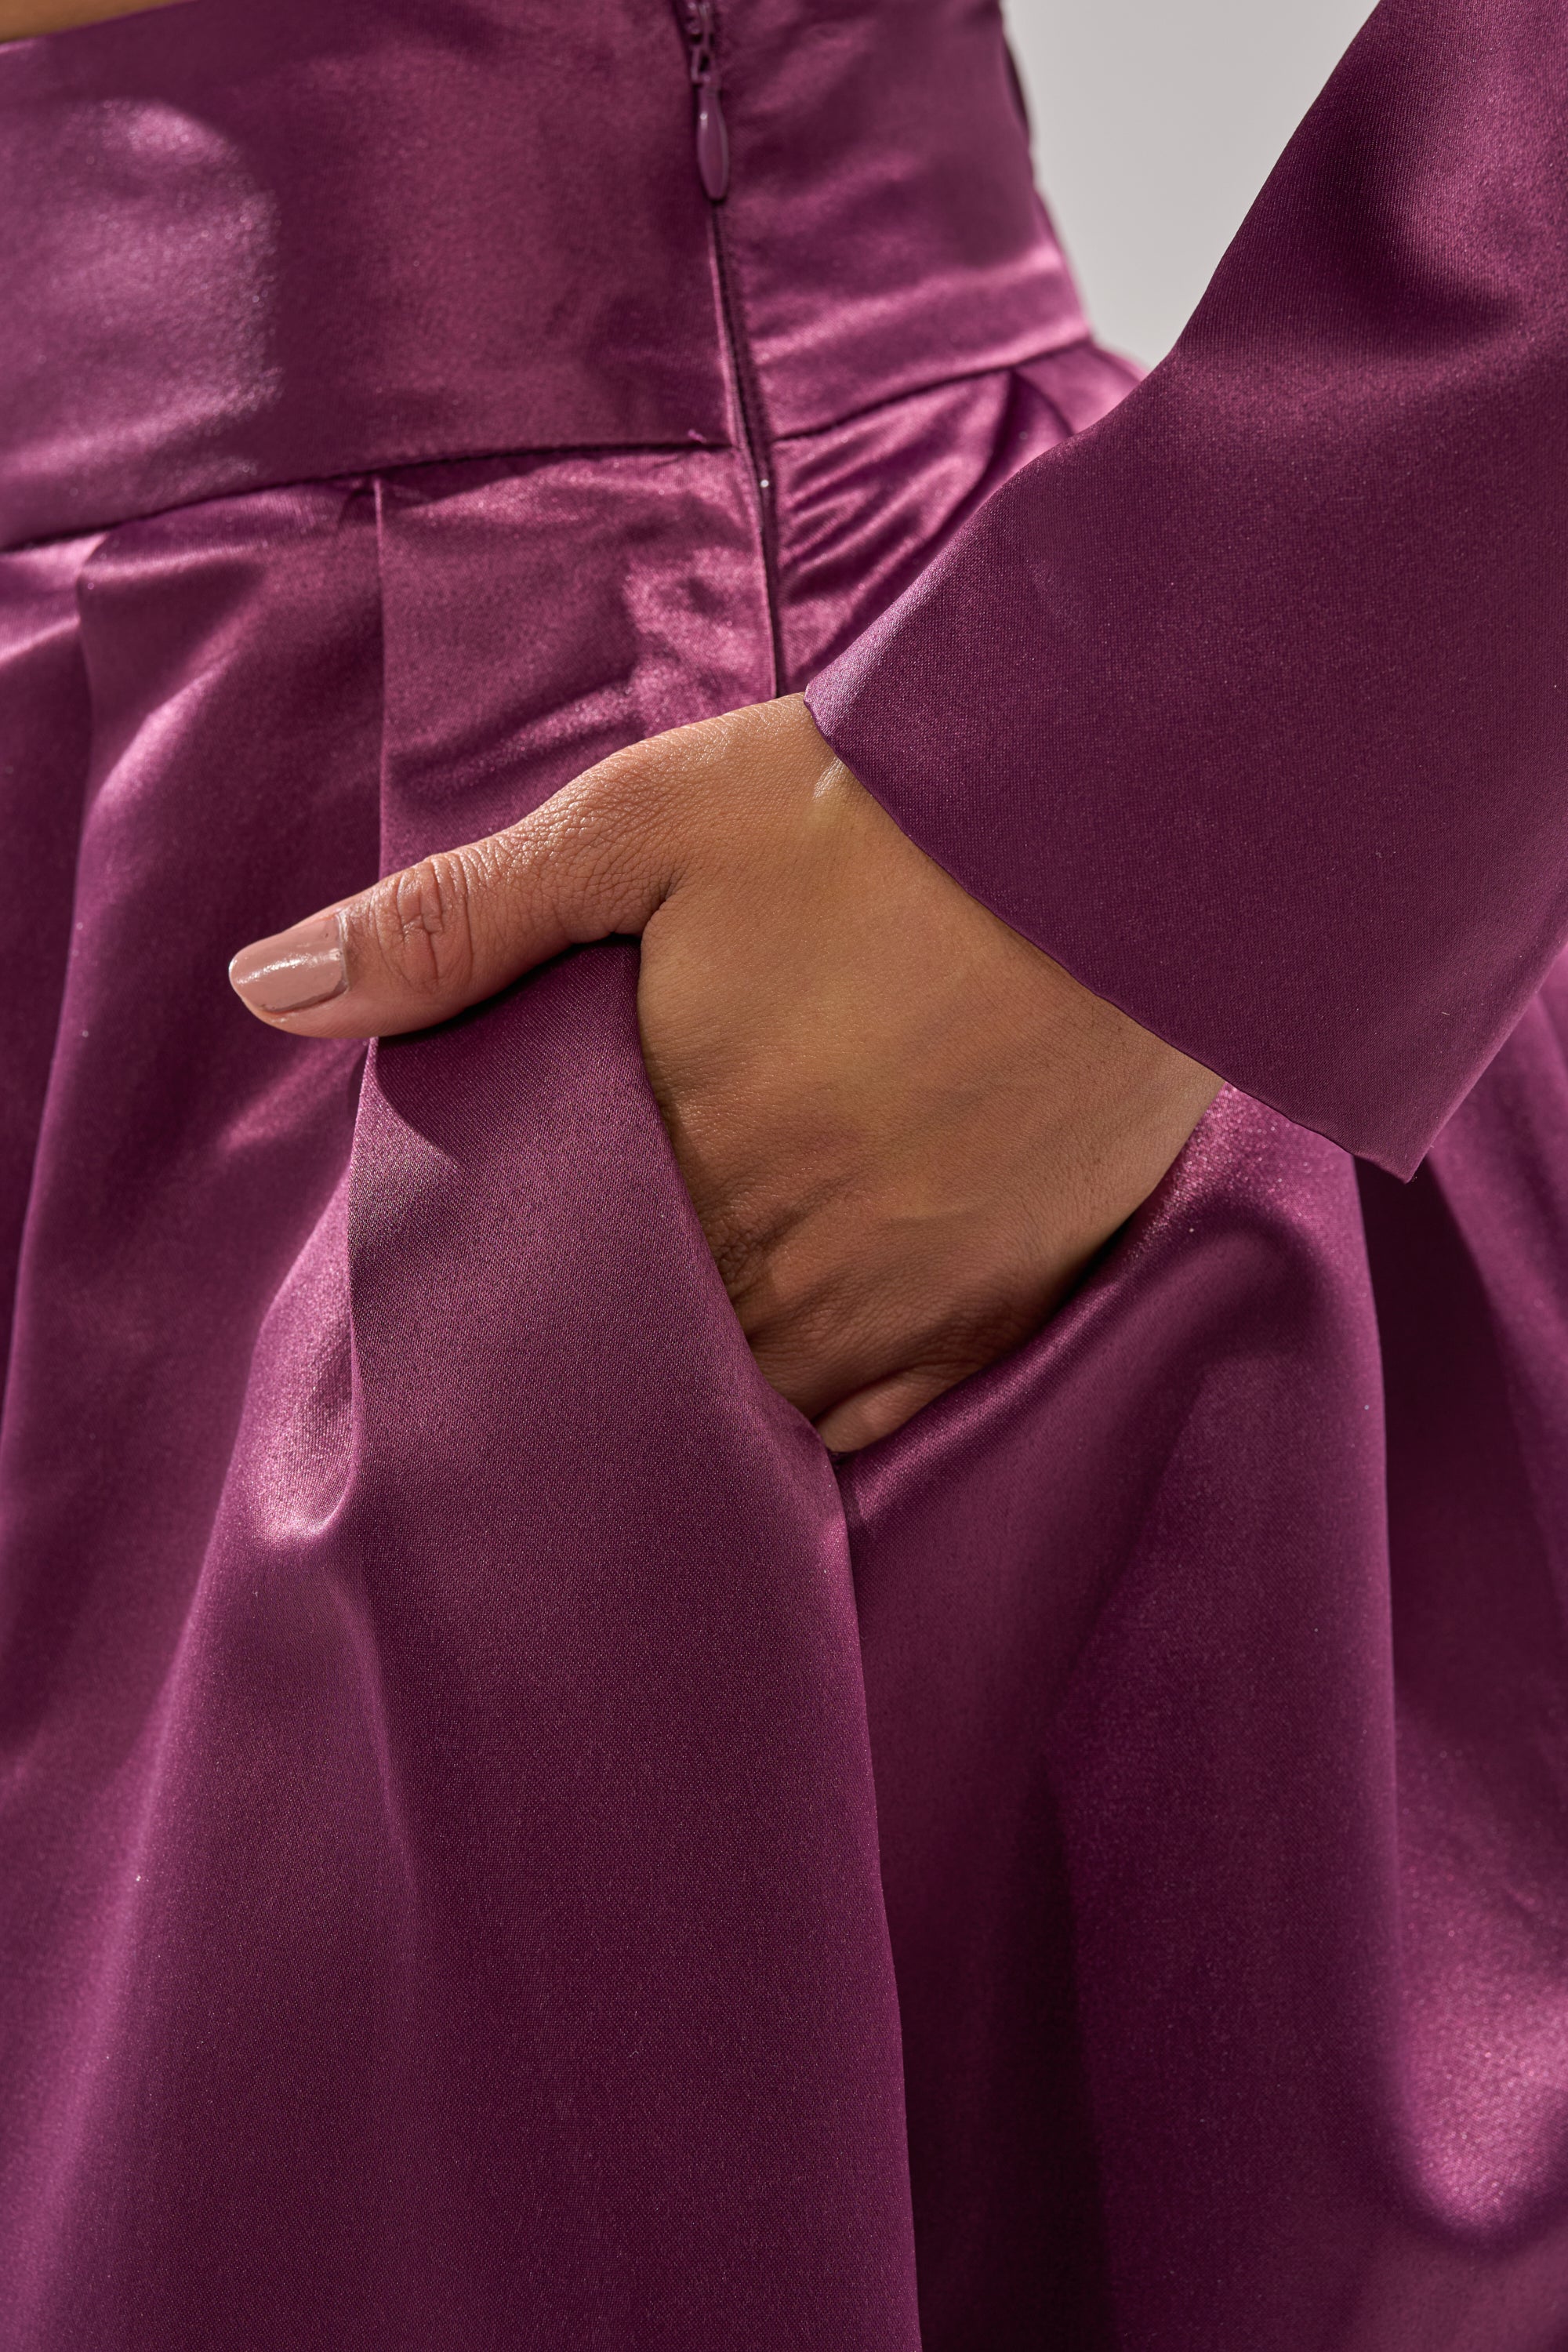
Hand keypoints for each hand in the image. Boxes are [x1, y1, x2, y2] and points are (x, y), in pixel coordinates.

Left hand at [228, 696, 1218, 1449]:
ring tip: (658, 1388)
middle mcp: (786, 1255)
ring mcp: (906, 1297)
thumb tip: (266, 988)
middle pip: (653, 1357)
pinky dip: (831, 1416)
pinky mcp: (1008, 1299)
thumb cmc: (883, 809)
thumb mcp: (647, 825)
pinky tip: (795, 1402)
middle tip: (555, 1351)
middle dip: (599, 1353)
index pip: (548, 1279)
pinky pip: (893, 1416)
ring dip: (704, 1394)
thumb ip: (460, 920)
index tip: (475, 1293)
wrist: (1135, 821)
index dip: (504, 1292)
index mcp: (679, 1146)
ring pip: (762, 1405)